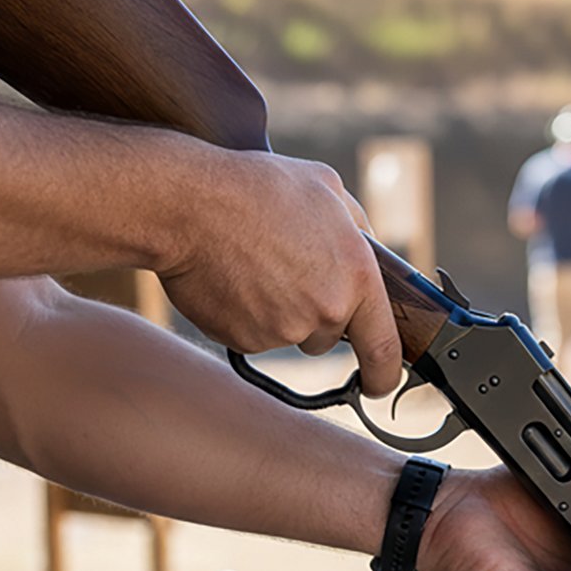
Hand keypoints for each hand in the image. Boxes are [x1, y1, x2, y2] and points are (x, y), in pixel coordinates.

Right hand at [157, 150, 403, 397]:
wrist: (185, 205)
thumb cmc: (256, 187)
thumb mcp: (327, 188)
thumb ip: (358, 227)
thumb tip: (371, 250)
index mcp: (356, 277)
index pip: (385, 348)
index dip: (385, 374)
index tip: (380, 383)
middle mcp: (325, 312)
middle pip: (329, 336)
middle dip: (315, 314)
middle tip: (286, 268)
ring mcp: (283, 331)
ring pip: (290, 335)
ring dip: (279, 312)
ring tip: (255, 264)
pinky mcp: (244, 340)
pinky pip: (253, 336)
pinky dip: (245, 315)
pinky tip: (232, 277)